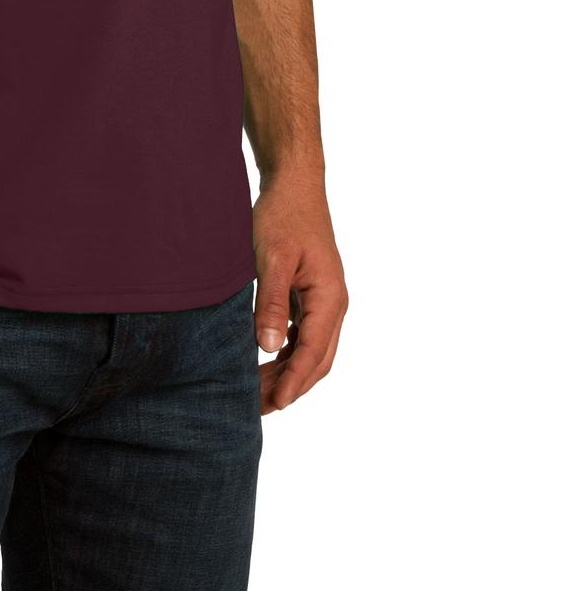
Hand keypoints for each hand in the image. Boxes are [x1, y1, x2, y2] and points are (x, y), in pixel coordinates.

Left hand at [252, 176, 346, 413]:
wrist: (294, 183)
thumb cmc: (284, 215)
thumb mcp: (273, 258)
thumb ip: (271, 303)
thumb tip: (267, 348)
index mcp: (330, 298)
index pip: (313, 353)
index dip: (293, 383)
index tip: (274, 405)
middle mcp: (333, 304)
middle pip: (316, 359)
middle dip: (290, 386)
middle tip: (257, 407)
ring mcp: (324, 299)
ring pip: (309, 349)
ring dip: (287, 371)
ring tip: (256, 390)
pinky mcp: (311, 293)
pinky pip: (302, 333)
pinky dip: (286, 352)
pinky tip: (264, 360)